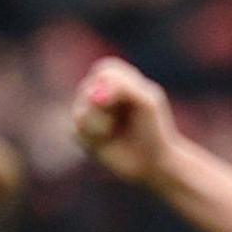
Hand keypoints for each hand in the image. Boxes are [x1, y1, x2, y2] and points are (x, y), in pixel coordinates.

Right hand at [70, 57, 185, 185]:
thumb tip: (94, 95)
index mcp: (117, 78)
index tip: (130, 100)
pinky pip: (77, 130)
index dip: (113, 85)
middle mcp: (98, 92)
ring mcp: (88, 111)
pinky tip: (107, 140)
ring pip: (81, 111)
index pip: (104, 70)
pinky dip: (95, 137)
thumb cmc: (154, 128)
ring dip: (102, 124)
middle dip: (109, 107)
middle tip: (125, 119)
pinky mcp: (81, 132)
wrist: (153, 161)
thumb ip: (123, 87)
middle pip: (88, 89)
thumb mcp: (146, 102)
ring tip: (116, 131)